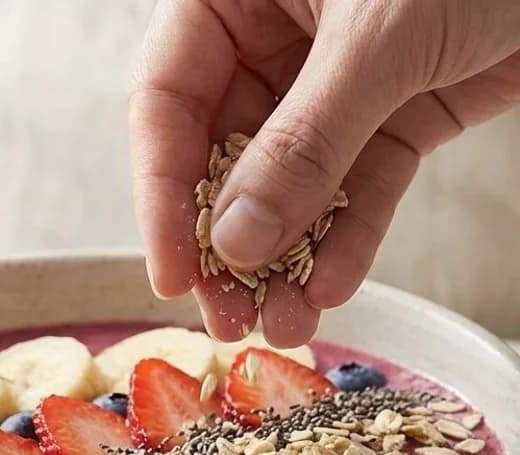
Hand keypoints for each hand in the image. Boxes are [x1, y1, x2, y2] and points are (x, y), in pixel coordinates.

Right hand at [129, 0, 519, 345]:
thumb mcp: (377, 35)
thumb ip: (303, 142)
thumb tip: (238, 239)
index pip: (165, 104)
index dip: (161, 196)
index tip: (171, 273)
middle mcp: (271, 41)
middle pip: (221, 161)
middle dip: (227, 249)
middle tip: (226, 317)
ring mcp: (329, 84)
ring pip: (288, 188)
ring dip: (284, 262)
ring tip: (281, 322)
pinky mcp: (388, 116)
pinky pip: (357, 188)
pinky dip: (347, 240)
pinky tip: (333, 287)